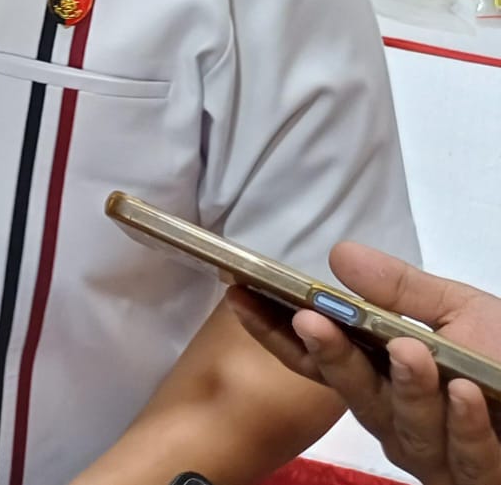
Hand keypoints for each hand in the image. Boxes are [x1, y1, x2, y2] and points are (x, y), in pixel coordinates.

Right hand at [230, 244, 500, 484]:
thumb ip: (399, 290)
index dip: (274, 331)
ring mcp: (434, 455)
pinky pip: (466, 454)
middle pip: (351, 394)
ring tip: (412, 351)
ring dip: (408, 389)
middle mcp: (395, 420)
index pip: (313, 359)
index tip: (240, 295)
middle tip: (313, 321)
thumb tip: (338, 254)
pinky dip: (463, 423)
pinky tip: (466, 394)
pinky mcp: (476, 475)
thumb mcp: (458, 312)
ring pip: (406, 428)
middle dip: (332, 357)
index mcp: (379, 377)